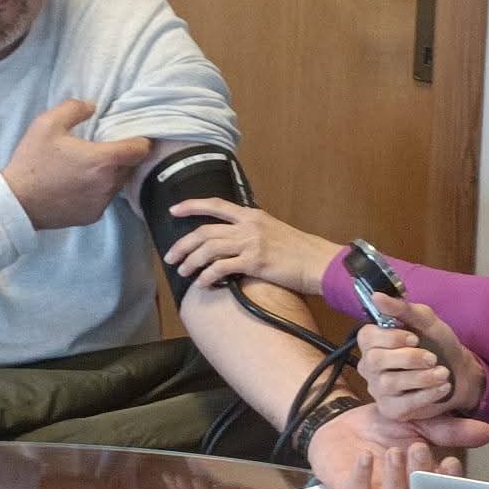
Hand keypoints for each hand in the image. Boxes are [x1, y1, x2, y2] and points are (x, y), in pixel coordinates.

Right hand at [1, 99, 151, 229]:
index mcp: (103, 160)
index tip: (133, 135)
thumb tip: (92, 107)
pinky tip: (81, 184)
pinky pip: (104, 199)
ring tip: (92, 166)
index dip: (141, 140)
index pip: (140, 150)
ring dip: (112, 174)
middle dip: (124, 156)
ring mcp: (101, 203)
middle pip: (131, 167)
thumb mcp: (47, 124)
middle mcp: (108, 184)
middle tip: (108, 148)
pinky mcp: (93, 216)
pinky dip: (99, 190)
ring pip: (118, 184)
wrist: (16, 202)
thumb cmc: (32, 161)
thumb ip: (74, 108)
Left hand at [162, 198, 341, 294]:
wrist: (317, 262)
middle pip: (204, 231)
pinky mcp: (254, 262)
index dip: (191, 206)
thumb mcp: (273, 230)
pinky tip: (203, 284)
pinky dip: (208, 276)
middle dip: (183, 244)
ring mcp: (251, 243)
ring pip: (209, 249)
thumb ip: (251, 231)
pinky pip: (221, 268)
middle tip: (170, 257)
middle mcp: (248, 226)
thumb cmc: (298, 250)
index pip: (215, 205)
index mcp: (251, 215)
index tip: (174, 210)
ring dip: (191, 262)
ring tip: (184, 272)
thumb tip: (231, 240)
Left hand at [306, 403, 488, 488]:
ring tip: (395, 451)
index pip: (440, 487)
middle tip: (418, 448)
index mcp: (420, 476)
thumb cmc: (383, 427)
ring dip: (396, 479)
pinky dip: (362, 475)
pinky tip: (365, 457)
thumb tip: (487, 431)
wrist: (340, 422)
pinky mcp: (347, 486)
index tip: (450, 461)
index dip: (446, 480)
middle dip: (421, 475)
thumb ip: (448, 429)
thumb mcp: (418, 422)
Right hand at [358, 295, 486, 419]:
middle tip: (432, 358)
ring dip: (421, 377)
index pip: (366, 337)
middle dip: (408, 358)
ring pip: (389, 383)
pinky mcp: (392, 410)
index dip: (390, 338)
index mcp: (374, 341)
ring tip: (443, 373)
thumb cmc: (438, 344)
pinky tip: (442, 387)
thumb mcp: (426, 321)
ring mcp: (379, 390)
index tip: (414, 339)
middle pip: (375, 361)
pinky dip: (427, 394)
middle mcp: (370, 366)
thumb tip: (376, 296)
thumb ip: (402, 309)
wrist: (459, 372)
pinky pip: (403, 404)